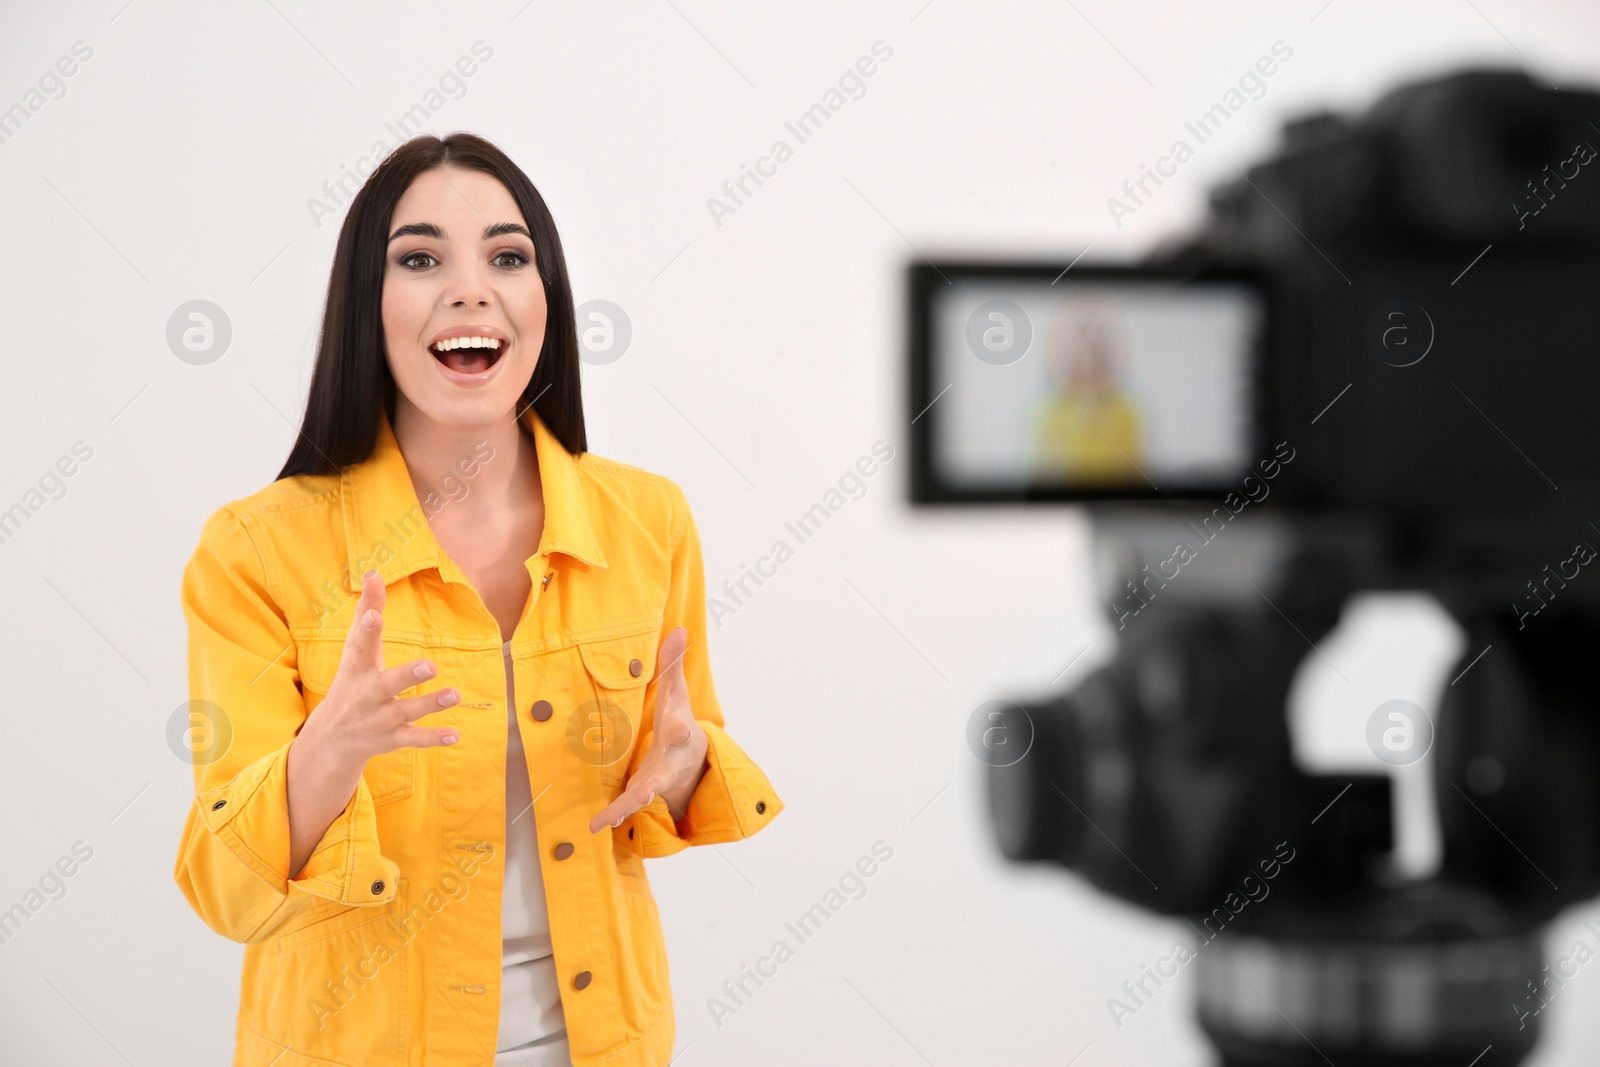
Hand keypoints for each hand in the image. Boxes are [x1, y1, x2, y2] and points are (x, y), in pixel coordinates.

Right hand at [299, 568, 462, 769]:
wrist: (331, 739)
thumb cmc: (351, 680)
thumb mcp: (355, 649)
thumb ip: (367, 611)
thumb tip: (373, 573)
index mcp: (357, 667)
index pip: (360, 645)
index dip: (366, 629)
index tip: (373, 614)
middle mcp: (366, 694)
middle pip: (386, 684)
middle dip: (406, 676)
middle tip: (430, 665)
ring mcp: (379, 719)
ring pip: (405, 712)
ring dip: (430, 704)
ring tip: (456, 694)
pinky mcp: (392, 738)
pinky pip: (414, 738)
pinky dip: (434, 738)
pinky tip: (456, 735)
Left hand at [588, 626, 708, 833]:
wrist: (691, 758)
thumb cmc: (678, 718)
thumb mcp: (677, 691)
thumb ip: (674, 663)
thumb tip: (681, 628)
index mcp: (678, 733)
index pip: (682, 730)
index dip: (683, 731)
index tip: (684, 732)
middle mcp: (669, 761)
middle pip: (664, 772)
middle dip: (656, 782)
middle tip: (648, 792)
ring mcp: (657, 780)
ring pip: (643, 796)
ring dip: (628, 807)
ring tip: (610, 819)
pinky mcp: (642, 792)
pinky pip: (627, 806)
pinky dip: (613, 816)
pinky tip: (595, 827)